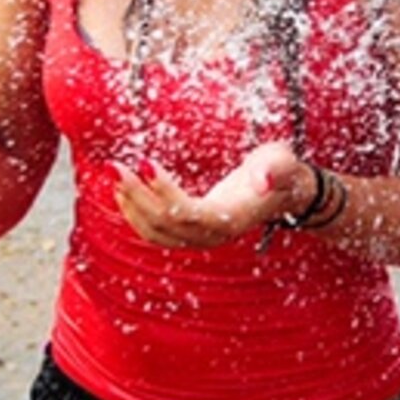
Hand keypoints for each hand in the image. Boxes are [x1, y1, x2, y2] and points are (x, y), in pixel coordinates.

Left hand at [113, 143, 309, 248]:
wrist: (284, 190)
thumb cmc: (280, 170)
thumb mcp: (281, 162)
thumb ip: (274, 170)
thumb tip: (262, 180)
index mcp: (232, 218)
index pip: (189, 212)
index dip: (164, 192)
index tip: (145, 163)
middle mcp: (213, 234)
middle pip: (165, 224)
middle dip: (136, 195)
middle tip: (115, 166)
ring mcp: (200, 237)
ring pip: (156, 232)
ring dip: (131, 205)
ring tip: (115, 174)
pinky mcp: (190, 232)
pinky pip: (156, 232)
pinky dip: (135, 213)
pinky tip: (125, 190)